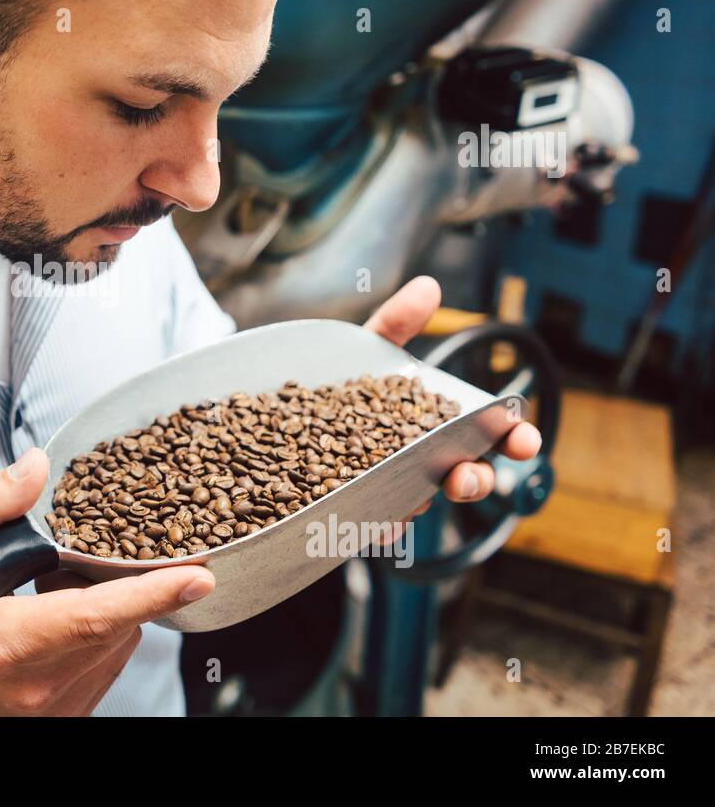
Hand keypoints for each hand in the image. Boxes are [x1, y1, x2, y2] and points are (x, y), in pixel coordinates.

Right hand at [0, 448, 214, 714]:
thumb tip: (36, 466)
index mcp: (8, 644)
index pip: (92, 617)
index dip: (150, 594)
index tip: (197, 576)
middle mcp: (41, 683)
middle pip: (116, 620)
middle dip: (117, 579)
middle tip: (86, 560)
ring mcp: (63, 705)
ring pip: (122, 638)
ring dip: (109, 604)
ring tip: (61, 590)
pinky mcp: (79, 712)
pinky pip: (114, 657)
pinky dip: (104, 628)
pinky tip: (69, 614)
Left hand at [363, 276, 541, 527]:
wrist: (287, 416)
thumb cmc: (344, 385)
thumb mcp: (366, 350)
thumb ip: (397, 322)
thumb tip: (428, 285)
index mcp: (441, 423)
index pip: (489, 434)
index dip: (512, 437)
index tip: (525, 440)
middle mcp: (425, 460)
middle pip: (463, 479)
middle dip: (475, 481)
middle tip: (467, 477)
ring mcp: (394, 490)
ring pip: (419, 505)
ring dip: (422, 502)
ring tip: (415, 498)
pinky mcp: (357, 513)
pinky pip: (369, 525)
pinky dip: (373, 523)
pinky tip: (371, 520)